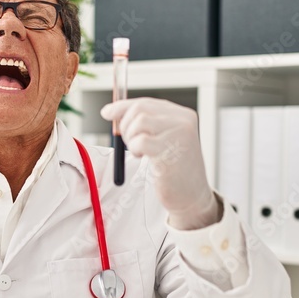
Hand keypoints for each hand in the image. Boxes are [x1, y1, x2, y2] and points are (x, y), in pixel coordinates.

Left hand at [101, 97, 220, 229]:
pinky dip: (135, 149)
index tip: (107, 113)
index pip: (146, 102)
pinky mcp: (171, 150)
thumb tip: (110, 111)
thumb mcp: (163, 139)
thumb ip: (144, 124)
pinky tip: (144, 158)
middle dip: (125, 125)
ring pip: (139, 123)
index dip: (122, 107)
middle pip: (140, 109)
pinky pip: (140, 141)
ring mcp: (179, 134)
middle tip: (129, 143)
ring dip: (131, 139)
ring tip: (140, 152)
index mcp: (182, 115)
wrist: (191, 195)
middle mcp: (183, 120)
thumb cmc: (174, 169)